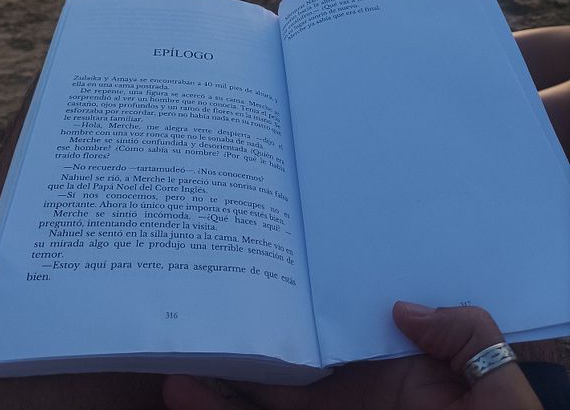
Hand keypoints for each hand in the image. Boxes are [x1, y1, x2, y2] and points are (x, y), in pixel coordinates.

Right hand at [162, 303, 541, 409]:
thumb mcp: (496, 387)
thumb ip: (465, 337)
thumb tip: (402, 308)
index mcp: (392, 380)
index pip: (338, 340)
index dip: (302, 314)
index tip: (268, 279)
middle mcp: (350, 402)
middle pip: (287, 372)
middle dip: (248, 344)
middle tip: (207, 309)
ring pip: (262, 404)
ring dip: (219, 384)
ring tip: (179, 352)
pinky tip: (183, 393)